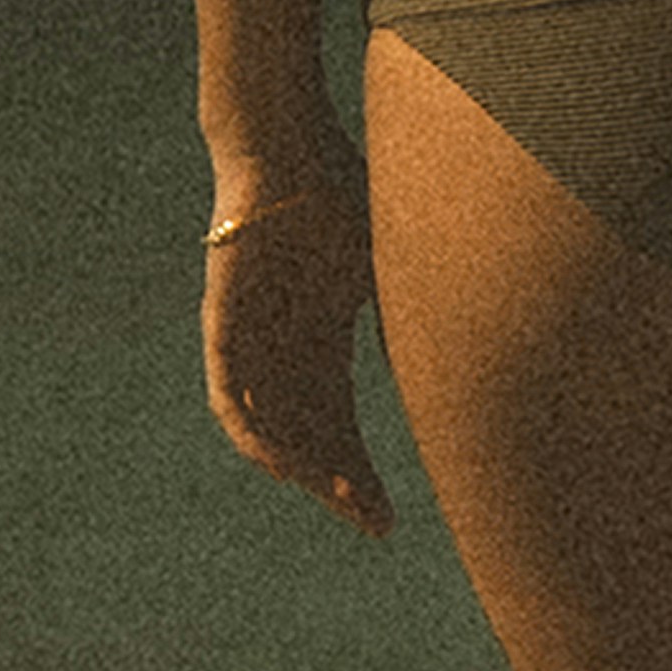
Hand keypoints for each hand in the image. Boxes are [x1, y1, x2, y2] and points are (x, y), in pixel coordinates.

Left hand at [200, 163, 393, 538]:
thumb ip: (407, 324)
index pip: (341, 425)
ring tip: (340, 502)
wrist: (288, 147)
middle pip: (311, 438)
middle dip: (342, 484)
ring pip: (269, 426)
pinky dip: (251, 432)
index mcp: (321, 340)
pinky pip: (228, 393)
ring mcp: (250, 339)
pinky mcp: (223, 324)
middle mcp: (283, 350)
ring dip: (304, 468)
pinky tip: (279, 466)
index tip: (392, 517)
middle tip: (376, 523)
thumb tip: (448, 379)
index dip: (363, 472)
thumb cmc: (343, 195)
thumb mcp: (386, 271)